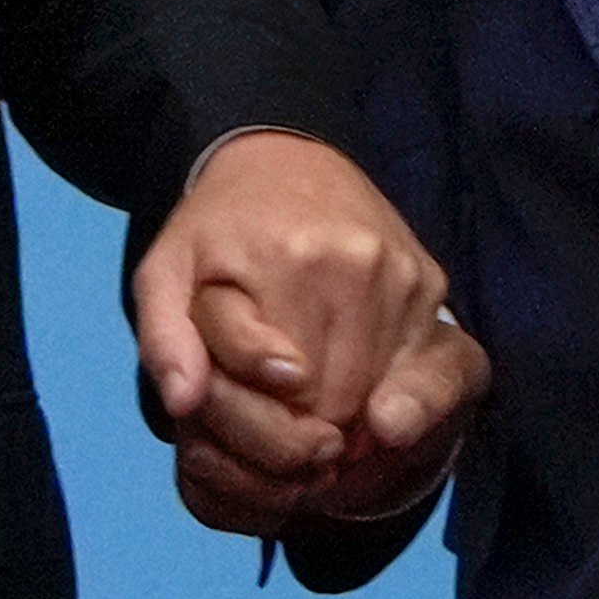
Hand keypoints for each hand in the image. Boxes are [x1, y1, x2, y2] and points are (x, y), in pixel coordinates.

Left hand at [133, 131, 484, 535]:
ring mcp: (403, 273)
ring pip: (382, 400)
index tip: (244, 429)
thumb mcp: (165, 273)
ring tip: (312, 414)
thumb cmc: (219, 232)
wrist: (289, 160)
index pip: (276, 386)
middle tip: (275, 431)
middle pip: (335, 403)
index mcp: (275, 255)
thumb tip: (183, 402)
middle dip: (300, 439)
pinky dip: (399, 406)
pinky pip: (434, 375)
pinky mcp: (435, 284)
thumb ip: (163, 338)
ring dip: (348, 429)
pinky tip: (369, 405)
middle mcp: (351, 263)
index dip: (256, 427)